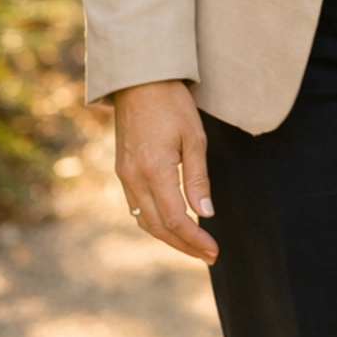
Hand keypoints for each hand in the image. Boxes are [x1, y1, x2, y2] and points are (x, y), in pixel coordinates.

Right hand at [113, 79, 216, 262]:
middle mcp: (134, 178)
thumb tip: (205, 213)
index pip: (176, 219)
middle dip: (184, 246)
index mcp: (154, 170)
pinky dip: (155, 221)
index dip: (195, 239)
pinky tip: (171, 224)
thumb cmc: (172, 104)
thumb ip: (198, 178)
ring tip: (193, 246)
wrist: (139, 81)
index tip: (214, 250)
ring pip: (144, 220)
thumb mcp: (194, 137)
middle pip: (158, 227)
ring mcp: (124, 176)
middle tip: (208, 255)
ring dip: (169, 237)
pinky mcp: (122, 170)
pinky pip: (136, 207)